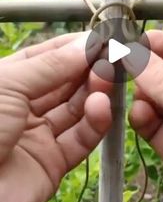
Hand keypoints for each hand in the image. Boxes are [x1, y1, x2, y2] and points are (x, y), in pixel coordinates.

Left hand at [0, 32, 112, 201]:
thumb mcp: (8, 84)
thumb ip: (51, 65)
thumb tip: (87, 43)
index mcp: (8, 82)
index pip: (46, 57)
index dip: (73, 47)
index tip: (101, 38)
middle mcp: (24, 106)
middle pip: (65, 83)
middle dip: (89, 67)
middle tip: (114, 56)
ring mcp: (39, 135)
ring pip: (76, 109)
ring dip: (95, 92)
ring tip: (110, 77)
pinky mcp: (53, 164)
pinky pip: (79, 140)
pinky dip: (95, 123)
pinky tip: (102, 107)